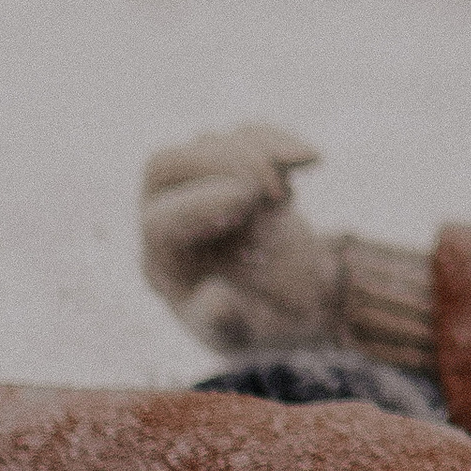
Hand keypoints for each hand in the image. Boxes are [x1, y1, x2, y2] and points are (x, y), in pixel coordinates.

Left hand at [141, 123, 343, 352]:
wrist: (296, 300)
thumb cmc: (265, 321)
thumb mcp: (252, 335)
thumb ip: (230, 323)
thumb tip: (216, 299)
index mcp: (164, 265)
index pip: (159, 223)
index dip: (198, 206)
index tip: (249, 200)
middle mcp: (168, 219)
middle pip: (165, 166)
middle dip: (221, 165)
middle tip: (275, 191)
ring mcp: (196, 188)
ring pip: (205, 144)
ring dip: (255, 153)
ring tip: (292, 195)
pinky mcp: (230, 169)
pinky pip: (243, 135)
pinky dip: (276, 141)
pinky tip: (311, 162)